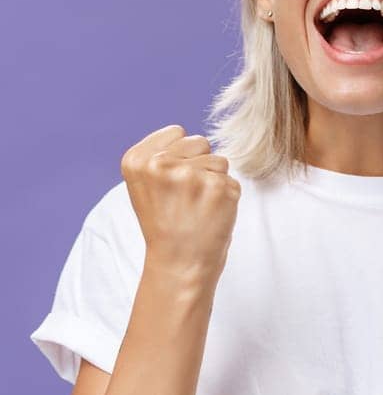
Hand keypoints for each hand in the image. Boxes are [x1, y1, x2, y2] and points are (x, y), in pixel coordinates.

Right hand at [121, 124, 240, 282]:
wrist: (179, 262)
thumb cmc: (166, 221)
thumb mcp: (146, 184)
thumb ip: (160, 154)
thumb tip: (186, 134)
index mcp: (137, 159)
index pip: (177, 132)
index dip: (179, 156)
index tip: (169, 183)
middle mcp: (160, 164)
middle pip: (200, 141)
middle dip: (198, 164)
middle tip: (185, 197)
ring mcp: (190, 175)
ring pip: (219, 160)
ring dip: (214, 180)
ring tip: (197, 205)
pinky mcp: (218, 187)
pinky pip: (232, 179)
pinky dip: (227, 195)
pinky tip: (211, 213)